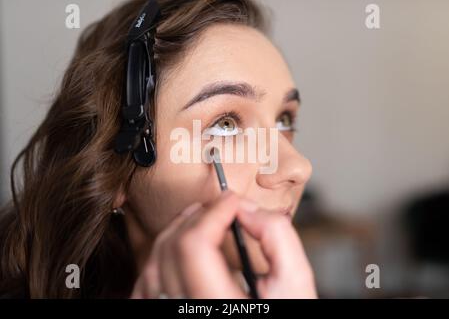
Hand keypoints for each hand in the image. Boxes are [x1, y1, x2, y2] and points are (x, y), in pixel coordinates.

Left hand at [130, 191, 316, 298]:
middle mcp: (186, 313)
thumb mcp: (295, 285)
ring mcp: (170, 314)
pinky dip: (159, 260)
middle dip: (196, 217)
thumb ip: (277, 238)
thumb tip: (248, 210)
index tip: (231, 201)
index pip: (194, 246)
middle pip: (171, 250)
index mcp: (216, 306)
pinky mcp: (165, 315)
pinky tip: (177, 250)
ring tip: (198, 219)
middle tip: (218, 207)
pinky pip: (144, 287)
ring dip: (175, 233)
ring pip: (152, 265)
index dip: (213, 213)